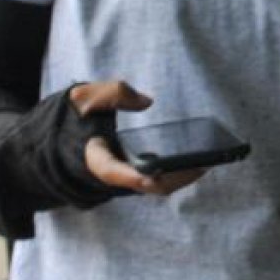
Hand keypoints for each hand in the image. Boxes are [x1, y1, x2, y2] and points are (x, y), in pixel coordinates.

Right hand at [69, 80, 206, 195]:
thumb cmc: (80, 114)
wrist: (71, 131)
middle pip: (145, 185)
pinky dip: (179, 172)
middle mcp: (115, 172)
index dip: (130, 176)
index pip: (111, 172)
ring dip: (181, 177)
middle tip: (201, 164)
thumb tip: (146, 102)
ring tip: (208, 161)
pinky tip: (200, 158)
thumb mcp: (86, 98)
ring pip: (157, 185)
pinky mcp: (138, 172)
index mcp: (95, 156)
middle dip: (173, 178)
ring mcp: (128, 175)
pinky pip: (161, 178)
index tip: (149, 176)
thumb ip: (112, 94)